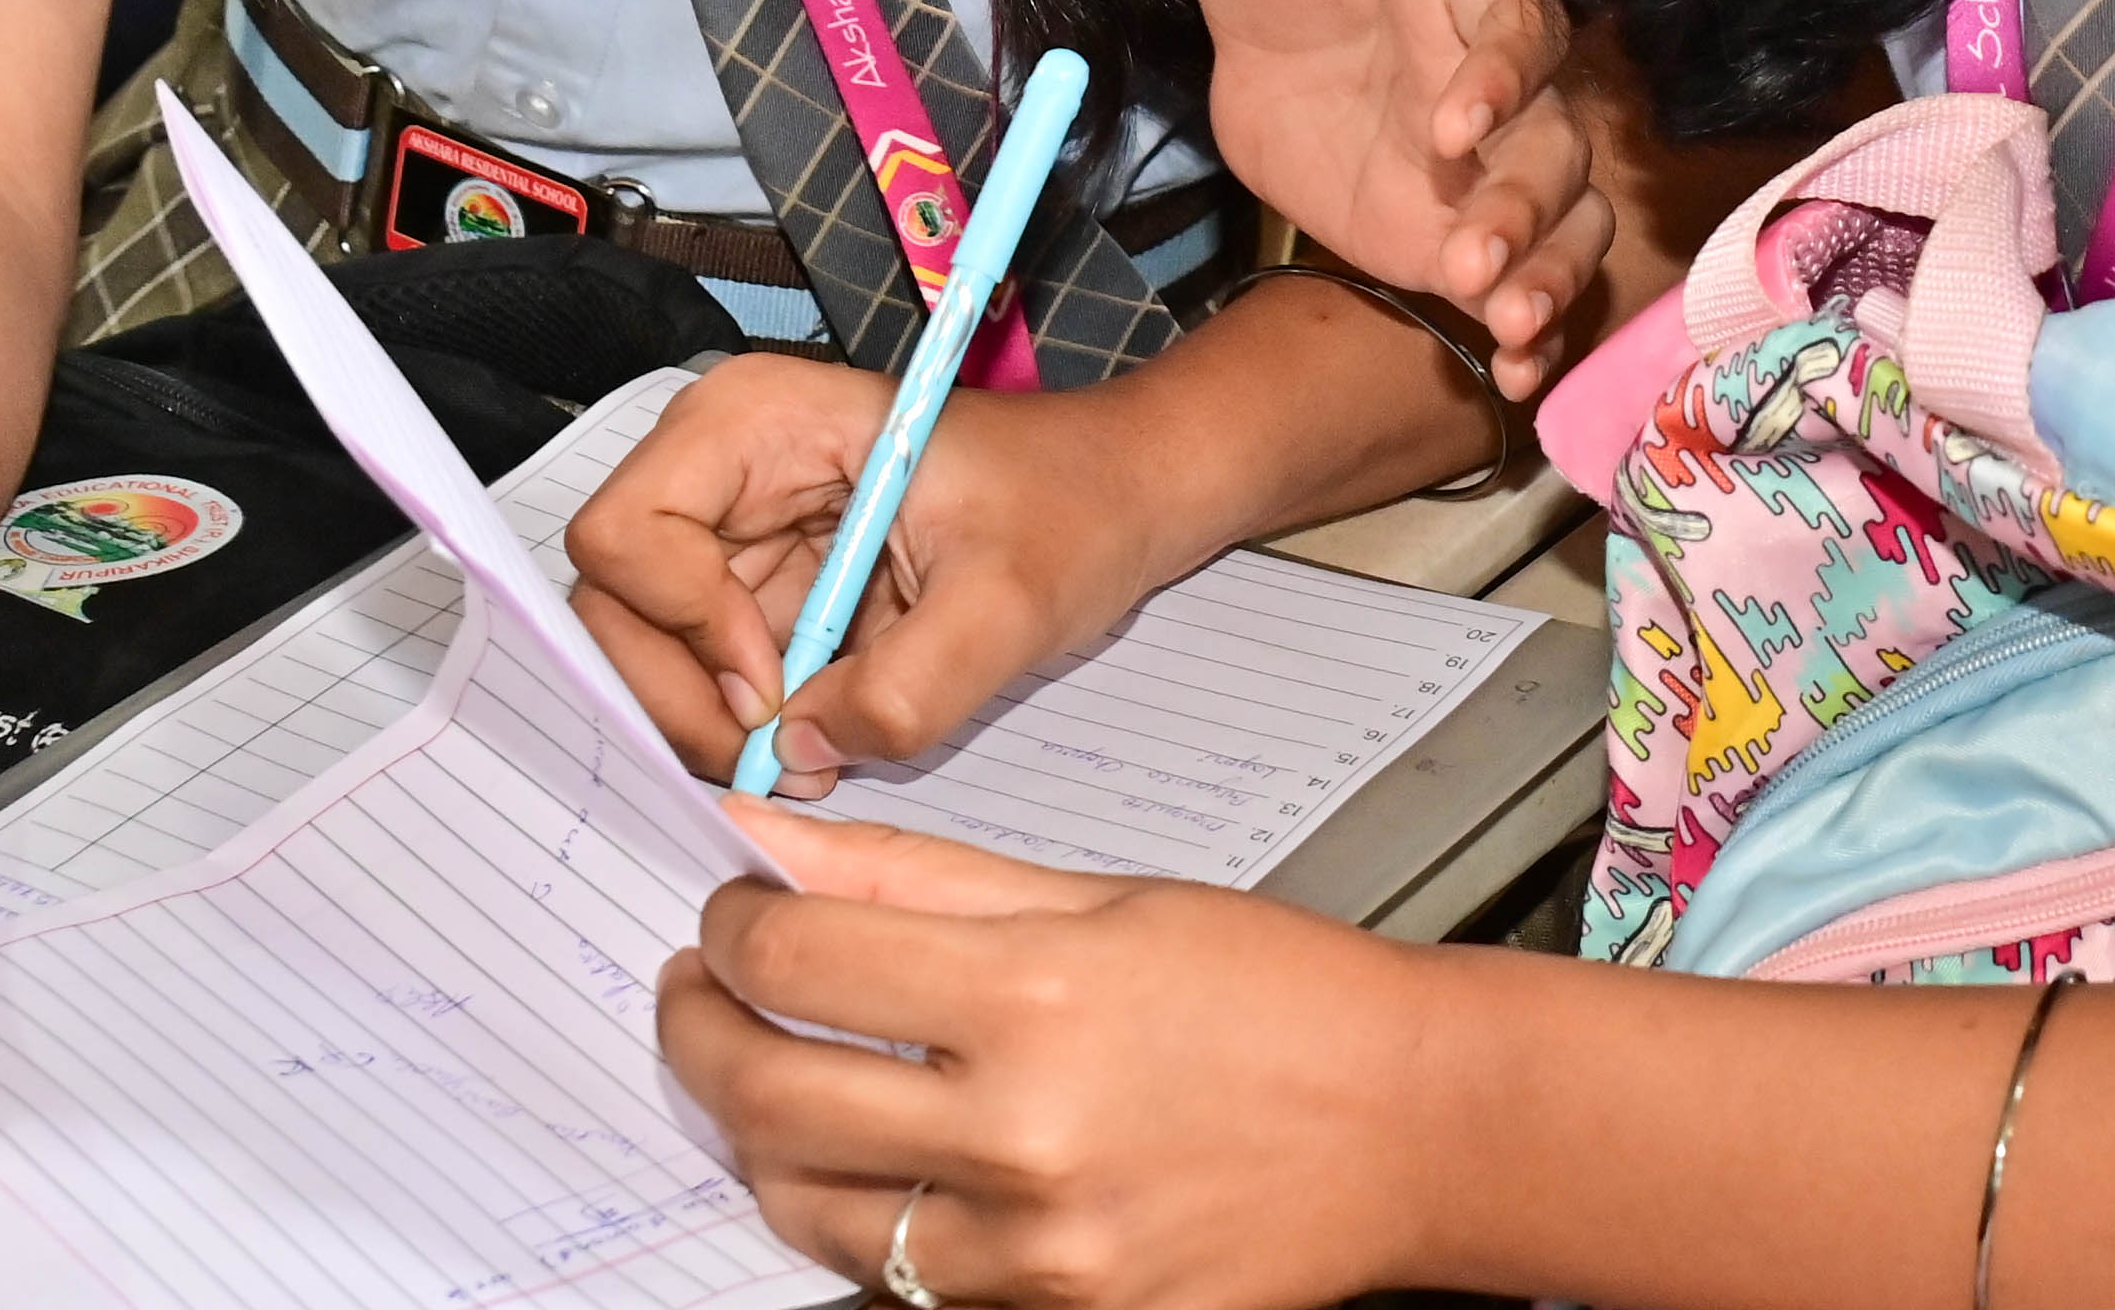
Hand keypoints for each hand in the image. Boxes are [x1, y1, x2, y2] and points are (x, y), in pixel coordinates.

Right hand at [566, 363, 1184, 794]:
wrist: (1118, 501)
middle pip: (613, 601)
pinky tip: (817, 741)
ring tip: (809, 754)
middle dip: (678, 695)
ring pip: (643, 649)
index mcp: (762, 418)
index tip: (773, 682)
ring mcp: (733, 534)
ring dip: (707, 723)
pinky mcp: (756, 592)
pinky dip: (737, 727)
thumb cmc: (1073, 507)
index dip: (682, 622)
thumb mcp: (1012, 600)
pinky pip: (699, 673)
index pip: (625, 530)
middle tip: (776, 756)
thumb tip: (800, 752)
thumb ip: (910, 685)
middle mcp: (722, 467)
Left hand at [662, 815, 1438, 1309]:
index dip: (731, 929)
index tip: (732, 917)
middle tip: (703, 994)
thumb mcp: (1098, 896)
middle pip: (766, 1097)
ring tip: (786, 1081)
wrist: (1415, 1125)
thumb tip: (770, 848)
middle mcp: (1025, 1136)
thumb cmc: (1277, 993)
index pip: (793, 961)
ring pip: (809, 1213)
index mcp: (1035, 997)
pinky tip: (889, 1164)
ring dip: (765, 1140)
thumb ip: (917, 877)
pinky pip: (905, 1289)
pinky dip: (869, 1225)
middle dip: (700, 1031)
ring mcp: (1039, 1257)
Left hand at [1193, 0, 1606, 393]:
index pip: (1515, 26)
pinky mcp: (1474, 234)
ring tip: (1503, 325)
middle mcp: (1510, 79)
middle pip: (1557, 144)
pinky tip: (1509, 378)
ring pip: (1569, 222)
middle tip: (1472, 260)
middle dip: (1525, 207)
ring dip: (1546, 277)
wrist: (1259, 50)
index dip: (1500, 73)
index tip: (1453, 124)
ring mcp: (1502, 167)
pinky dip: (1533, 336)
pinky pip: (1531, 288)